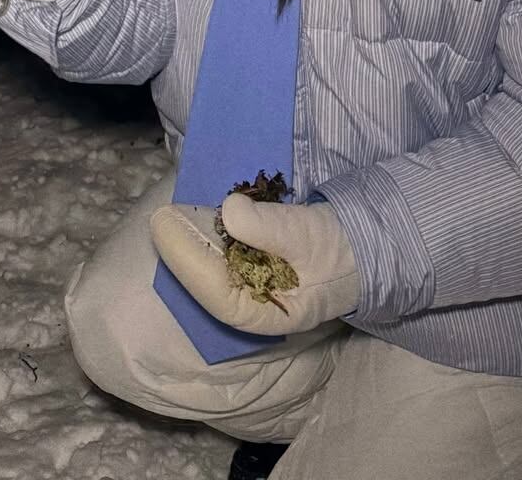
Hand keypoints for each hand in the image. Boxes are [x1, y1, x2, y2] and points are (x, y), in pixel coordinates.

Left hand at [150, 193, 359, 334]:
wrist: (363, 246)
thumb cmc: (335, 249)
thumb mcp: (303, 235)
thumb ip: (266, 227)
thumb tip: (227, 212)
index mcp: (264, 313)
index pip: (212, 291)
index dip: (184, 258)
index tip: (164, 225)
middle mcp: (250, 304)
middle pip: (206, 279)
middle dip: (182, 249)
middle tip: (162, 216)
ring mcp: (249, 286)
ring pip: (210, 267)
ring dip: (191, 241)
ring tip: (173, 214)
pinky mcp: (251, 267)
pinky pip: (221, 255)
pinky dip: (207, 236)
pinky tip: (197, 216)